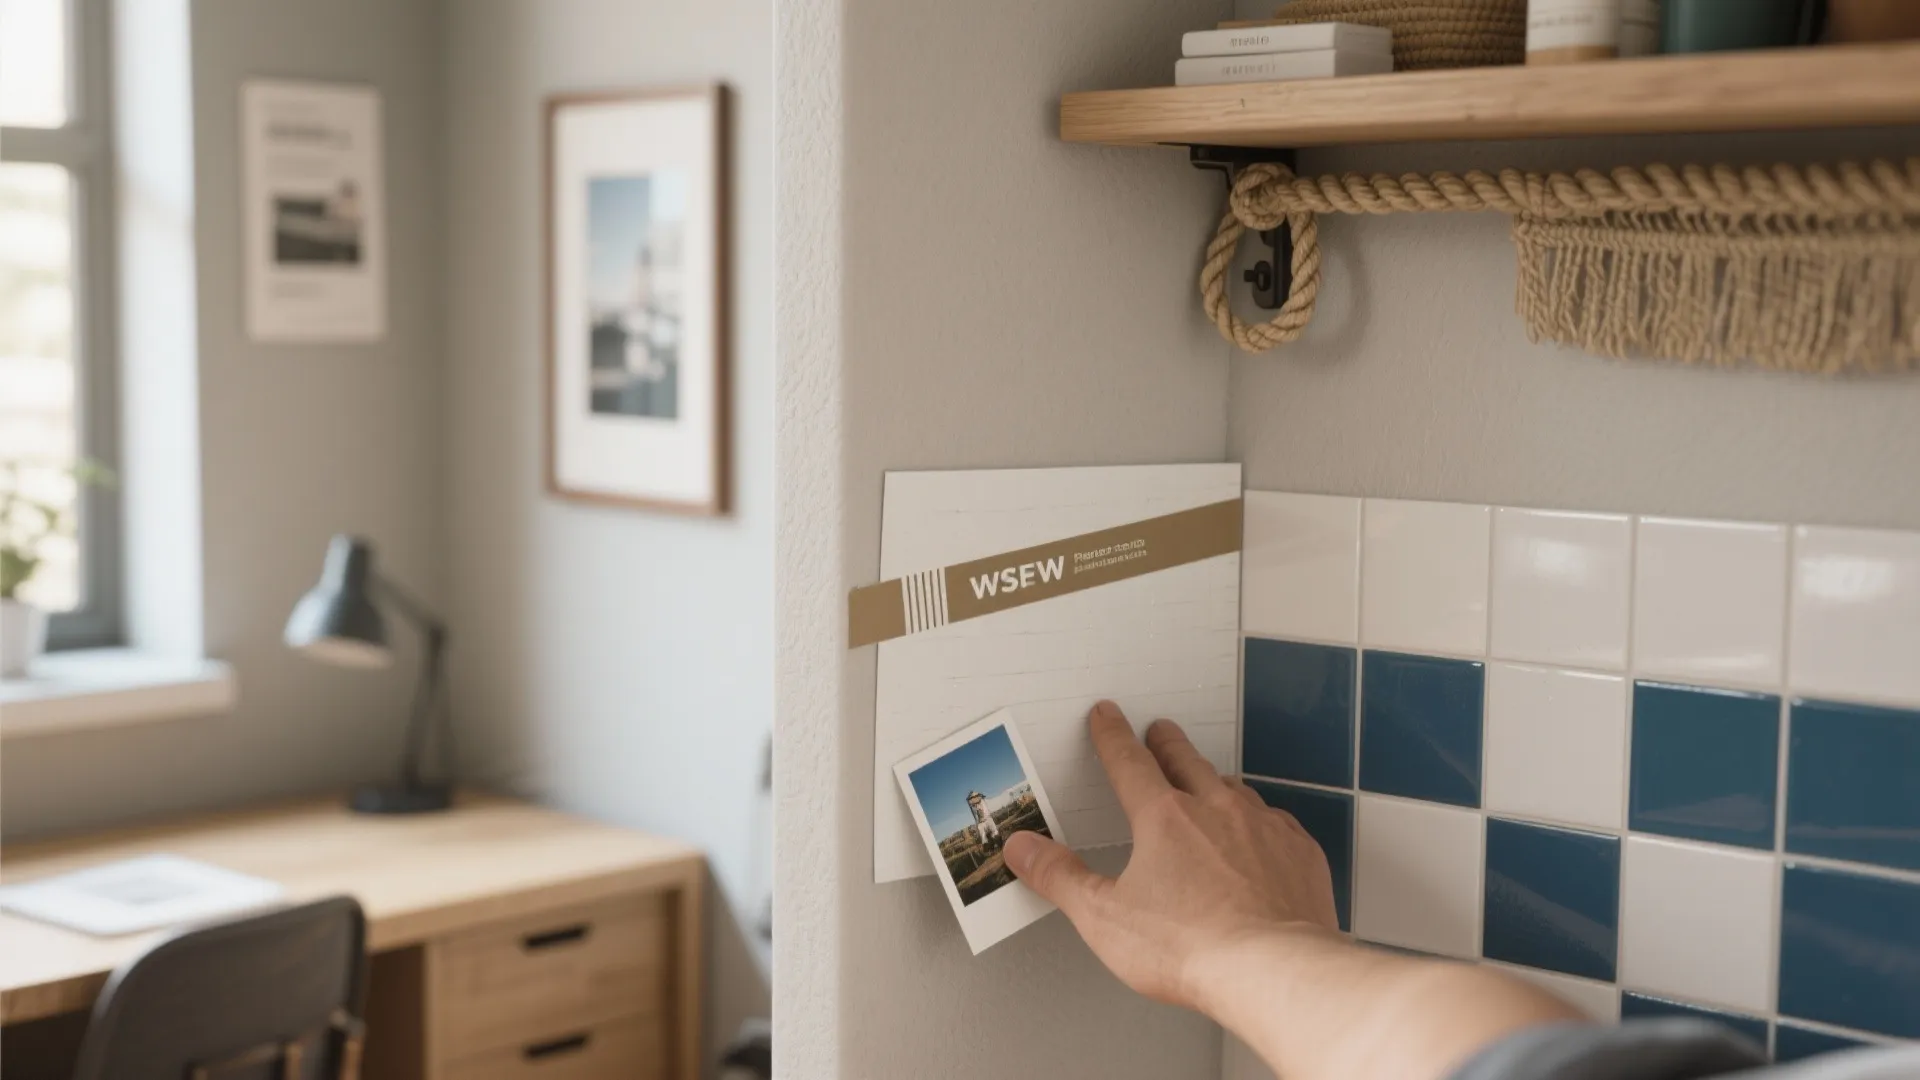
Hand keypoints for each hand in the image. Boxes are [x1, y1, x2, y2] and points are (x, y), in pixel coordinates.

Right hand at [1004, 700, 1339, 1011]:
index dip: (1112, 736)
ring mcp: (1263, 828)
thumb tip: (1024, 850)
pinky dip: (1261, 820)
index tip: (1107, 717)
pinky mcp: (1299, 853)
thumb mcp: (1104, 918)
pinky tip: (1259, 834)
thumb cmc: (1193, 948)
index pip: (1129, 761)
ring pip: (1234, 788)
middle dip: (1167, 743)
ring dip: (1215, 780)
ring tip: (1208, 782)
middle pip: (1186, 761)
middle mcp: (1216, 810)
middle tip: (1160, 731)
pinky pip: (1277, 821)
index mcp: (1164, 818)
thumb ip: (1060, 878)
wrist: (1274, 970)